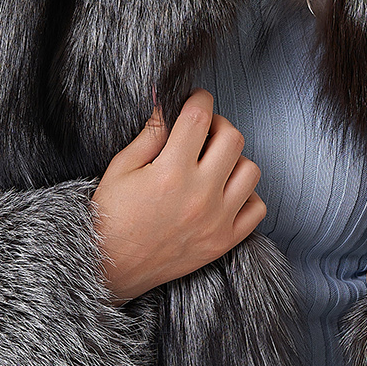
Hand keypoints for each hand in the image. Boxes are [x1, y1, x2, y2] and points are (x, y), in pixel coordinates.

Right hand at [90, 90, 266, 303]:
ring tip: (213, 165)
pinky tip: (224, 193)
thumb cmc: (111, 216)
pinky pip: (257, 208)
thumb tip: (167, 101)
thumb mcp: (121, 167)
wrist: (109, 267)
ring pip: (251, 170)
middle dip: (218, 125)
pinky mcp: (223, 242)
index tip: (196, 99)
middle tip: (203, 132)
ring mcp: (216, 221)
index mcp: (170, 173)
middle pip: (233, 138)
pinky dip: (246, 196)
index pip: (199, 117)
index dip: (199, 98)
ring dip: (234, 160)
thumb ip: (150, 133)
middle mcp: (199, 195)